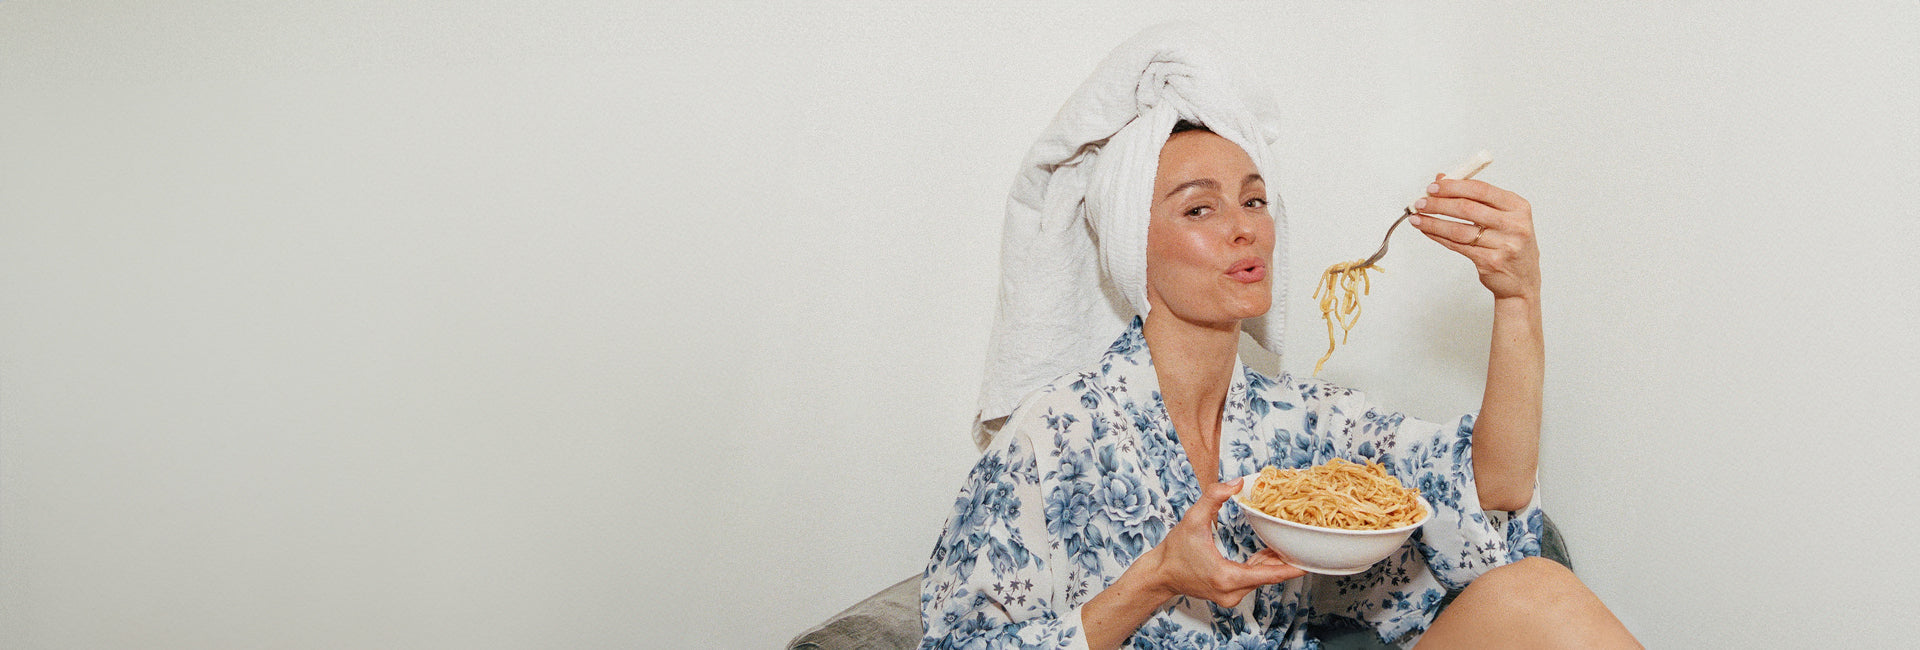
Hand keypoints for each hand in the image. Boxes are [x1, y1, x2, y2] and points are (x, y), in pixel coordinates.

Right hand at [1138, 478, 1304, 607]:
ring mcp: (1231, 596)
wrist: (1160, 575)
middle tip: (1303, 543)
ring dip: (1273, 562)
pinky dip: (1261, 566)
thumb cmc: (1174, 550)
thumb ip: (1214, 497)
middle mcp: (1231, 592)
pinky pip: (1252, 580)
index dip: (1291, 568)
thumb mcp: (1192, 519)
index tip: (1310, 563)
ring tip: (1288, 544)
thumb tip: (1236, 482)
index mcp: (1226, 577)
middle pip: (1268, 576)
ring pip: (1261, 578)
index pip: (1268, 575)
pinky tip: (1269, 552)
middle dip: (1285, 560)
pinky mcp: (1229, 594)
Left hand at [1409, 173, 1539, 300]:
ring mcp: (1504, 245)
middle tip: (1420, 202)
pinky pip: (1458, 246)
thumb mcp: (1502, 216)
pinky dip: (1439, 237)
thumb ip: (1475, 197)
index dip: (1454, 187)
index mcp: (1518, 207)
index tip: (1433, 187)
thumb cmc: (1510, 243)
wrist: (1522, 280)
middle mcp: (1514, 225)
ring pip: (1459, 230)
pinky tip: (1428, 231)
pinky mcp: (1491, 262)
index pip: (1481, 190)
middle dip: (1439, 204)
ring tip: (1417, 218)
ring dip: (1433, 222)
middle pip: (1468, 208)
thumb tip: (1442, 180)